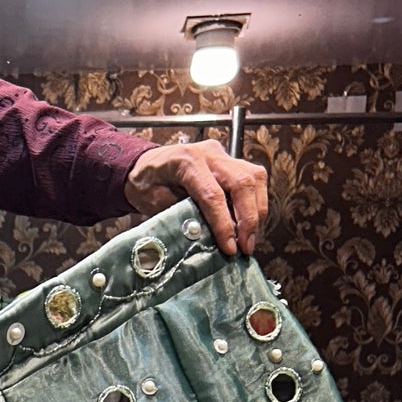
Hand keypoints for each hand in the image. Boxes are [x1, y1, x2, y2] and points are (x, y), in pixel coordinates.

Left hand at [123, 136, 267, 258]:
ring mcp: (222, 154)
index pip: (213, 195)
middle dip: (249, 219)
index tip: (230, 248)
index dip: (224, 224)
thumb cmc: (146, 185)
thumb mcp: (155, 203)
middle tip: (246, 247)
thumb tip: (207, 239)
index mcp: (186, 162)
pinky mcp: (230, 160)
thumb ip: (182, 217)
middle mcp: (209, 154)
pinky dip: (256, 202)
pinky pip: (253, 178)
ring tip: (250, 238)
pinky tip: (250, 222)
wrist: (144, 165)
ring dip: (257, 211)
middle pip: (242, 182)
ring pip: (254, 177)